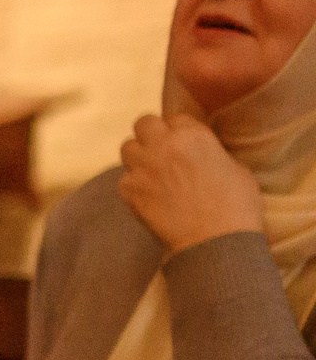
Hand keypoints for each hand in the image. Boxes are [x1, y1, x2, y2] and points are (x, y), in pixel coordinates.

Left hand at [120, 113, 262, 254]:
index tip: (181, 143)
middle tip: (160, 151)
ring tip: (151, 171)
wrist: (215, 242)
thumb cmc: (236, 207)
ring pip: (128, 147)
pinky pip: (124, 178)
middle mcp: (164, 146)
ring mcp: (143, 167)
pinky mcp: (129, 190)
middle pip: (144, 123)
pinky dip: (133, 184)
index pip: (175, 118)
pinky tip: (148, 195)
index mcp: (194, 136)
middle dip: (151, 134)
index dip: (178, 130)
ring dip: (138, 156)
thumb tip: (200, 153)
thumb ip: (211, 151)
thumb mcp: (235, 167)